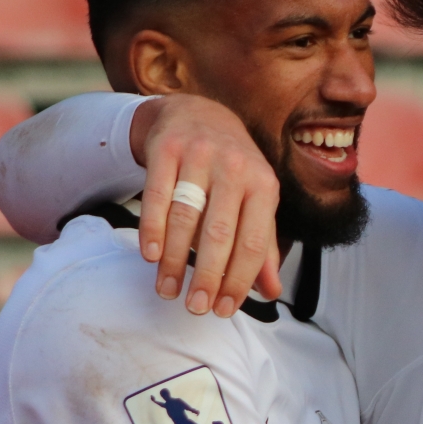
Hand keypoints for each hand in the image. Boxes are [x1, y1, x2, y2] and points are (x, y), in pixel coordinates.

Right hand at [131, 95, 282, 316]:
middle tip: (196, 308)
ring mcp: (199, 156)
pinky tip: (150, 256)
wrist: (198, 114)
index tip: (224, 309)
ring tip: (167, 290)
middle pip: (219, 233)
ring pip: (185, 217)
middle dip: (207, 276)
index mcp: (263, 185)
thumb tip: (272, 292)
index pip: (253, 242)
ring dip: (174, 260)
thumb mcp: (256, 201)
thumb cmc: (231, 170)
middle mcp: (234, 167)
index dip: (239, 280)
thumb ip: (263, 246)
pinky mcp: (166, 149)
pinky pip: (156, 195)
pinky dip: (152, 228)